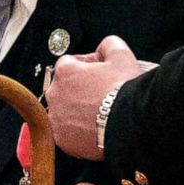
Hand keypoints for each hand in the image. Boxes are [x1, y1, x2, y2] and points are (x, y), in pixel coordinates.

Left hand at [46, 36, 140, 160]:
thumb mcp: (121, 56)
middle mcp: (54, 94)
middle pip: (65, 88)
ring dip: (77, 111)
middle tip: (102, 95)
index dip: (87, 67)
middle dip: (80, 90)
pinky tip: (95, 129)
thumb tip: (105, 46)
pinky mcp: (62, 139)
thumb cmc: (124, 90)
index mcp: (64, 71)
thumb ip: (109, 45)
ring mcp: (56, 118)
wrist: (129, 124)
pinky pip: (67, 132)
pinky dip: (78, 131)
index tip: (100, 74)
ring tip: (100, 114)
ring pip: (64, 111)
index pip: (70, 63)